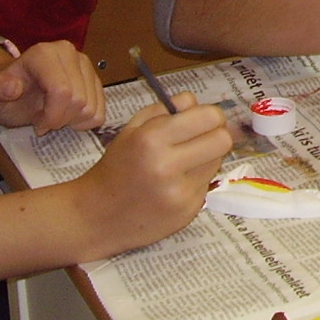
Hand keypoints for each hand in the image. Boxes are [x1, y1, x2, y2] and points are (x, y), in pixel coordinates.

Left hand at [0, 40, 105, 135]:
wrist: (15, 88)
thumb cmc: (3, 92)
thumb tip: (12, 88)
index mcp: (44, 54)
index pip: (62, 91)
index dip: (52, 116)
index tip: (37, 126)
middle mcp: (69, 53)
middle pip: (79, 100)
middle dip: (60, 119)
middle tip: (43, 121)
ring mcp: (85, 64)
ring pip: (91, 106)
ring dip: (72, 120)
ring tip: (53, 116)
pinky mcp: (95, 78)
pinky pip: (100, 110)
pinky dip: (85, 121)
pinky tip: (67, 116)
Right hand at [74, 94, 232, 255]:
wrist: (96, 217)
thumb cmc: (116, 168)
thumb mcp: (132, 129)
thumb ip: (166, 108)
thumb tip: (199, 102)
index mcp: (152, 139)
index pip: (210, 117)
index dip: (211, 115)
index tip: (203, 119)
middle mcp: (167, 166)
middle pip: (223, 140)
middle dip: (216, 135)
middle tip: (201, 138)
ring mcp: (179, 193)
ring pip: (218, 162)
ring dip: (206, 158)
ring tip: (182, 163)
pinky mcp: (187, 212)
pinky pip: (207, 185)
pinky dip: (196, 181)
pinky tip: (175, 185)